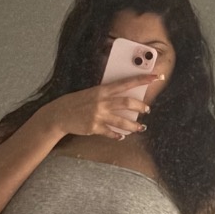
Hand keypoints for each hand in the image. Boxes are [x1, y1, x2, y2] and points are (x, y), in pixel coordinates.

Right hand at [42, 73, 161, 139]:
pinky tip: (122, 137)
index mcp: (102, 90)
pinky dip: (117, 135)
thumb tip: (123, 98)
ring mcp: (98, 115)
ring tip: (140, 128)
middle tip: (147, 109)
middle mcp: (102, 101)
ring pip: (121, 121)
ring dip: (133, 125)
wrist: (59, 114)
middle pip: (127, 103)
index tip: (155, 76)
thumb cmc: (76, 102)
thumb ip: (106, 94)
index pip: (126, 83)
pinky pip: (110, 132)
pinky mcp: (94, 127)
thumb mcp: (91, 93)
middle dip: (140, 106)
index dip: (142, 79)